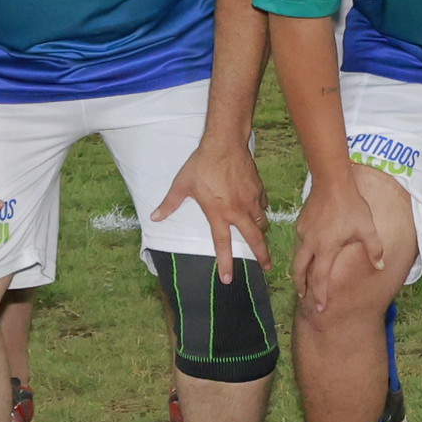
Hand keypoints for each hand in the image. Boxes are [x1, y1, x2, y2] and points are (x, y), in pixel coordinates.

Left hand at [157, 134, 271, 272]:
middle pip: (255, 238)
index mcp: (218, 213)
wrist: (224, 143)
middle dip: (262, 255)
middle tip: (267, 266)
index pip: (223, 244)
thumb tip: (155, 217)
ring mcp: (251, 200)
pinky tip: (258, 209)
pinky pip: (263, 205)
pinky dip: (262, 210)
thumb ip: (170, 204)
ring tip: (261, 236)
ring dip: (261, 232)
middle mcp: (238, 211)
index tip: (229, 278)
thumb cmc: (201, 164)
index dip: (226, 263)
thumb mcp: (182, 184)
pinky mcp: (259, 188)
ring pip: (262, 222)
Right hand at [291, 173, 397, 305]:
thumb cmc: (351, 206)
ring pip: (298, 255)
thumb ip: (374, 249)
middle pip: (299, 270)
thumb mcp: (367, 228)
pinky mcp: (301, 222)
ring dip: (300, 268)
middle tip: (303, 296)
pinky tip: (310, 249)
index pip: (320, 278)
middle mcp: (310, 243)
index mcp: (325, 248)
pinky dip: (303, 250)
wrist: (332, 181)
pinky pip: (301, 241)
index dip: (319, 295)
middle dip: (301, 285)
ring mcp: (303, 232)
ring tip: (304, 276)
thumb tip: (380, 266)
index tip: (320, 308)